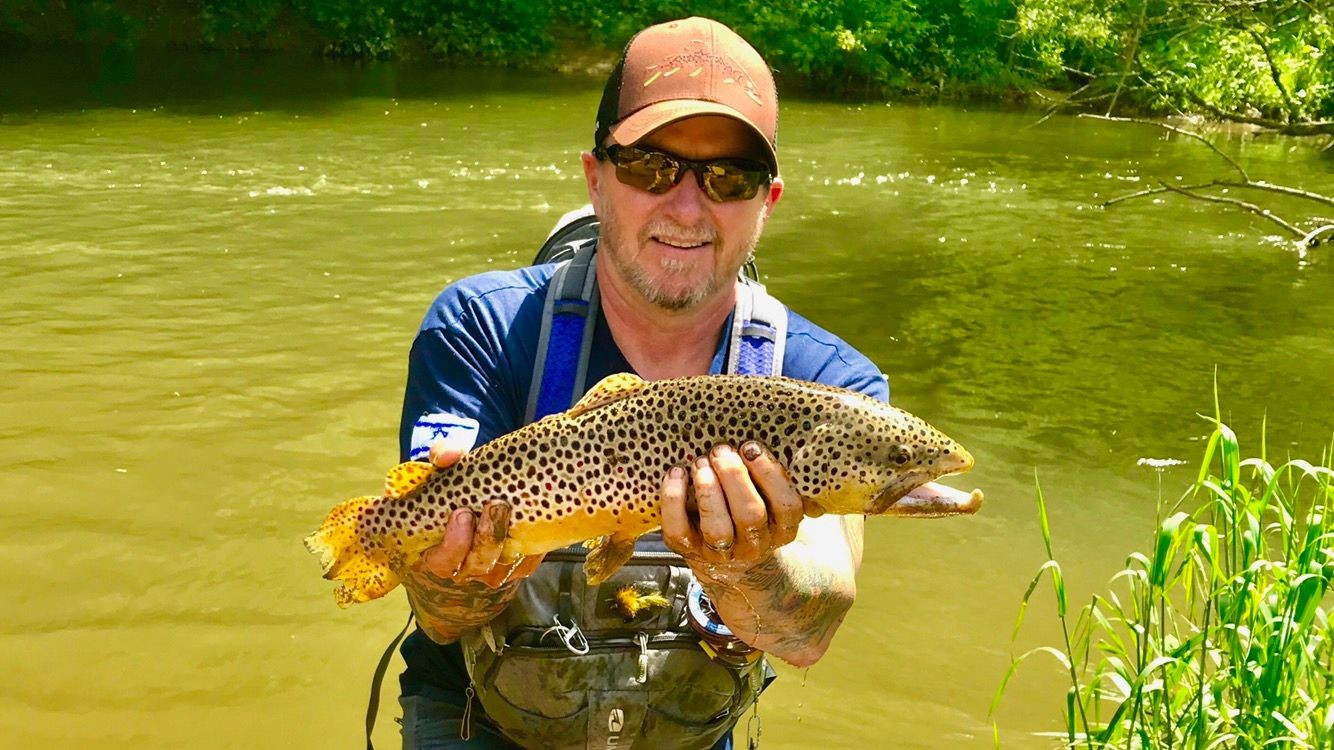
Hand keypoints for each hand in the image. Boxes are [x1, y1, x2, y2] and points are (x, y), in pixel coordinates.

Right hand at [407, 437, 543, 589]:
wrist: (493, 486)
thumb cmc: (461, 483)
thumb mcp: (451, 465)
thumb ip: (444, 455)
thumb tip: (448, 455)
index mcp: (438, 550)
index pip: (442, 561)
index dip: (453, 543)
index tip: (462, 512)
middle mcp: (464, 565)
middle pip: (474, 566)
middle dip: (486, 538)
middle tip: (496, 505)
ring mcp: (492, 568)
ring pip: (501, 570)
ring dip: (509, 541)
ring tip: (513, 508)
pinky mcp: (516, 565)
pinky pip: (526, 564)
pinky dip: (531, 547)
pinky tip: (534, 519)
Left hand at [659, 441, 803, 568]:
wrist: (729, 564)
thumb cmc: (751, 515)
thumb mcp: (770, 501)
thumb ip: (770, 478)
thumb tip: (760, 435)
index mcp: (781, 529)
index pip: (786, 506)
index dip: (770, 475)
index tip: (751, 447)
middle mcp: (755, 544)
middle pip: (750, 515)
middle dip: (734, 478)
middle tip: (721, 451)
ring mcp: (721, 552)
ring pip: (717, 527)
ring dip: (708, 491)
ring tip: (700, 463)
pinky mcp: (689, 550)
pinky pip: (679, 530)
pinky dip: (674, 500)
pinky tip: (676, 474)